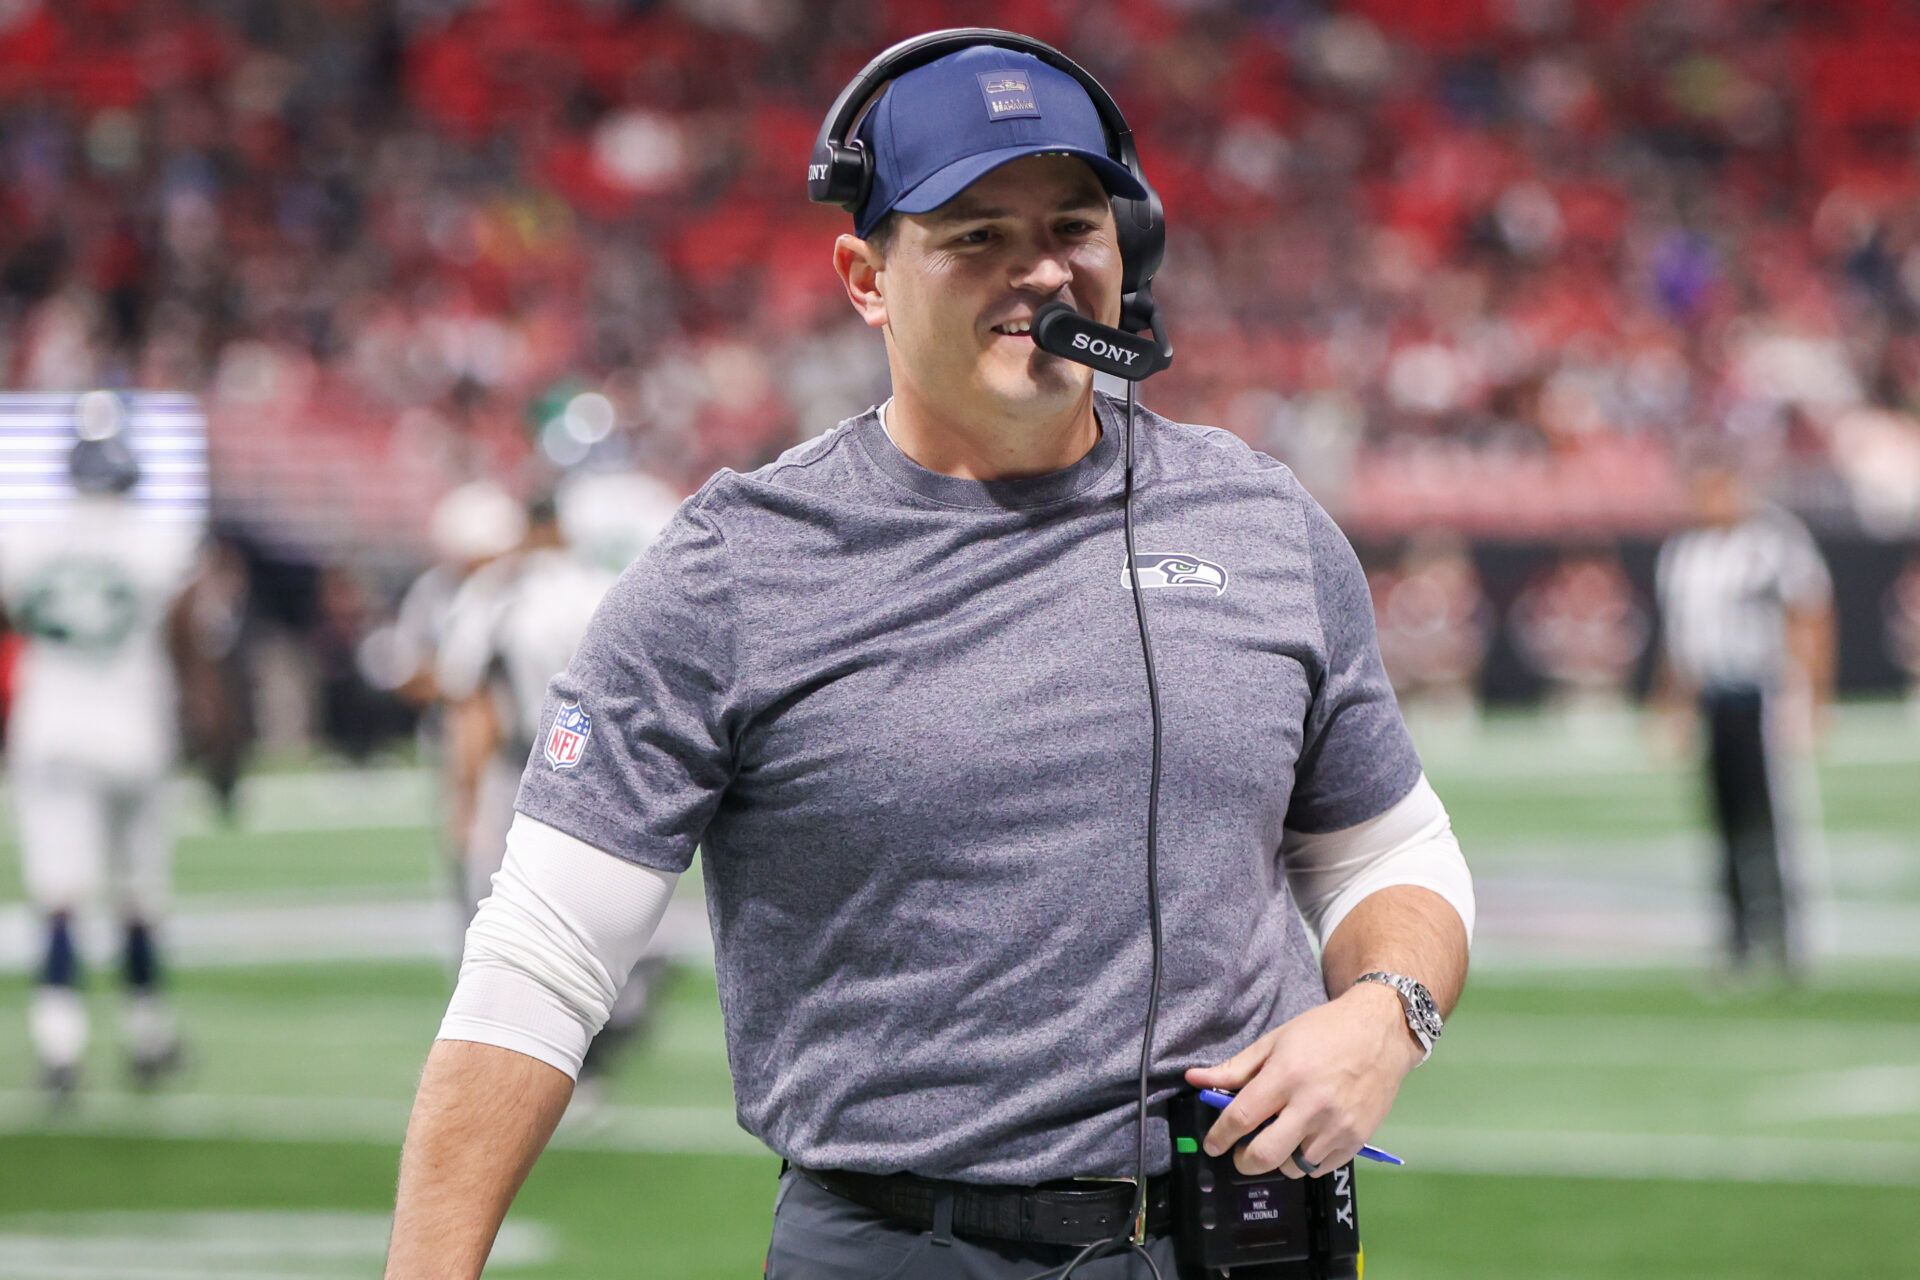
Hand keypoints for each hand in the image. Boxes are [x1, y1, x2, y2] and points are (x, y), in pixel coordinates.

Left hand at [1184, 983, 1421, 1177]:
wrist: (1380, 1032)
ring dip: (1278, 1160)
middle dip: (1243, 1161)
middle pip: (1264, 1154)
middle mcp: (1312, 1105)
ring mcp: (1337, 1126)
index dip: (1219, 1136)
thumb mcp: (1275, 1041)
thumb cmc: (1324, 1032)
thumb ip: (1235, 1068)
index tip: (1212, 1145)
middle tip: (1240, 1153)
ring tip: (1279, 1139)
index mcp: (1286, 1076)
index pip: (1241, 1118)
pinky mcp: (1357, 1139)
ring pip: (1293, 1167)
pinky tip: (1305, 1139)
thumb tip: (1194, 1079)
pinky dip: (1306, 1161)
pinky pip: (1320, 1169)